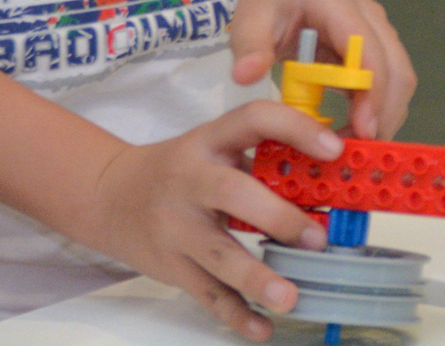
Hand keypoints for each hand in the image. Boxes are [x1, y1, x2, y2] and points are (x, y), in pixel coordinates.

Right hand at [78, 99, 345, 342]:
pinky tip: (261, 328)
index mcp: (211, 140)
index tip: (335, 149)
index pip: (255, 119)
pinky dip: (234, 314)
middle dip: (277, 217)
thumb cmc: (181, 168)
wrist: (109, 196)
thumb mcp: (216, 145)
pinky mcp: (170, 265)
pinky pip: (205, 293)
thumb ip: (265, 154)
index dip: (297, 129)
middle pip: (232, 193)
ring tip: (290, 297)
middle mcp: (191, 180)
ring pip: (216, 254)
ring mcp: (176, 226)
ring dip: (255, 277)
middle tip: (317, 238)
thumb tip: (336, 170)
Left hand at [227, 0, 412, 139]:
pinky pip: (391, 82)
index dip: (371, 90)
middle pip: (396, 68)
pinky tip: (356, 133)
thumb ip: (248, 45)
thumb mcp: (250, 16)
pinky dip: (381, 111)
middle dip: (384, 113)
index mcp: (338, 4)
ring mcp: (381, 32)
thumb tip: (246, 77)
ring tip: (356, 149)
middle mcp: (371, 16)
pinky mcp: (380, 50)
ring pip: (401, 78)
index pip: (366, 48)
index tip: (363, 129)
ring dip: (386, 116)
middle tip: (358, 153)